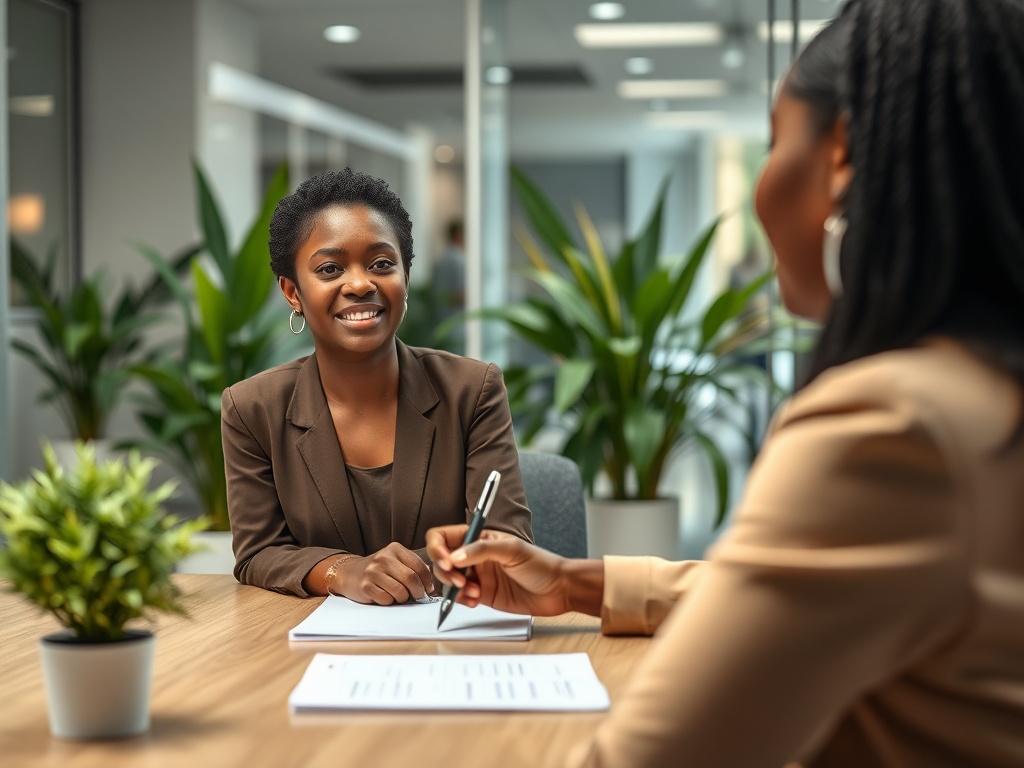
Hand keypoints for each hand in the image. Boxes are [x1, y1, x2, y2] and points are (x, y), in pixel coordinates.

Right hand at [330, 542, 435, 604]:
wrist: (349, 572)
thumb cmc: (378, 569)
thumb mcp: (395, 561)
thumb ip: (413, 567)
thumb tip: (432, 586)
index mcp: (395, 549)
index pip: (419, 566)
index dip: (427, 581)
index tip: (429, 589)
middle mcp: (383, 558)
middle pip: (411, 579)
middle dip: (417, 592)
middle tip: (417, 596)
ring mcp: (373, 571)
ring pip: (399, 591)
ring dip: (403, 598)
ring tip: (399, 595)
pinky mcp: (365, 586)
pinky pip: (386, 599)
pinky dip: (389, 601)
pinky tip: (385, 596)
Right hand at [425, 525, 575, 616]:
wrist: (558, 590)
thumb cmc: (541, 564)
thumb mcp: (511, 550)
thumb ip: (481, 551)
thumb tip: (454, 556)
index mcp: (479, 538)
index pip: (444, 537)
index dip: (438, 548)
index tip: (446, 561)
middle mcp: (475, 556)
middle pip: (441, 561)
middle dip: (445, 572)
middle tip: (460, 581)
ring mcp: (477, 576)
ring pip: (448, 581)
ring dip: (454, 588)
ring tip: (473, 592)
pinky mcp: (482, 595)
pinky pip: (460, 598)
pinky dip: (460, 601)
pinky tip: (475, 601)